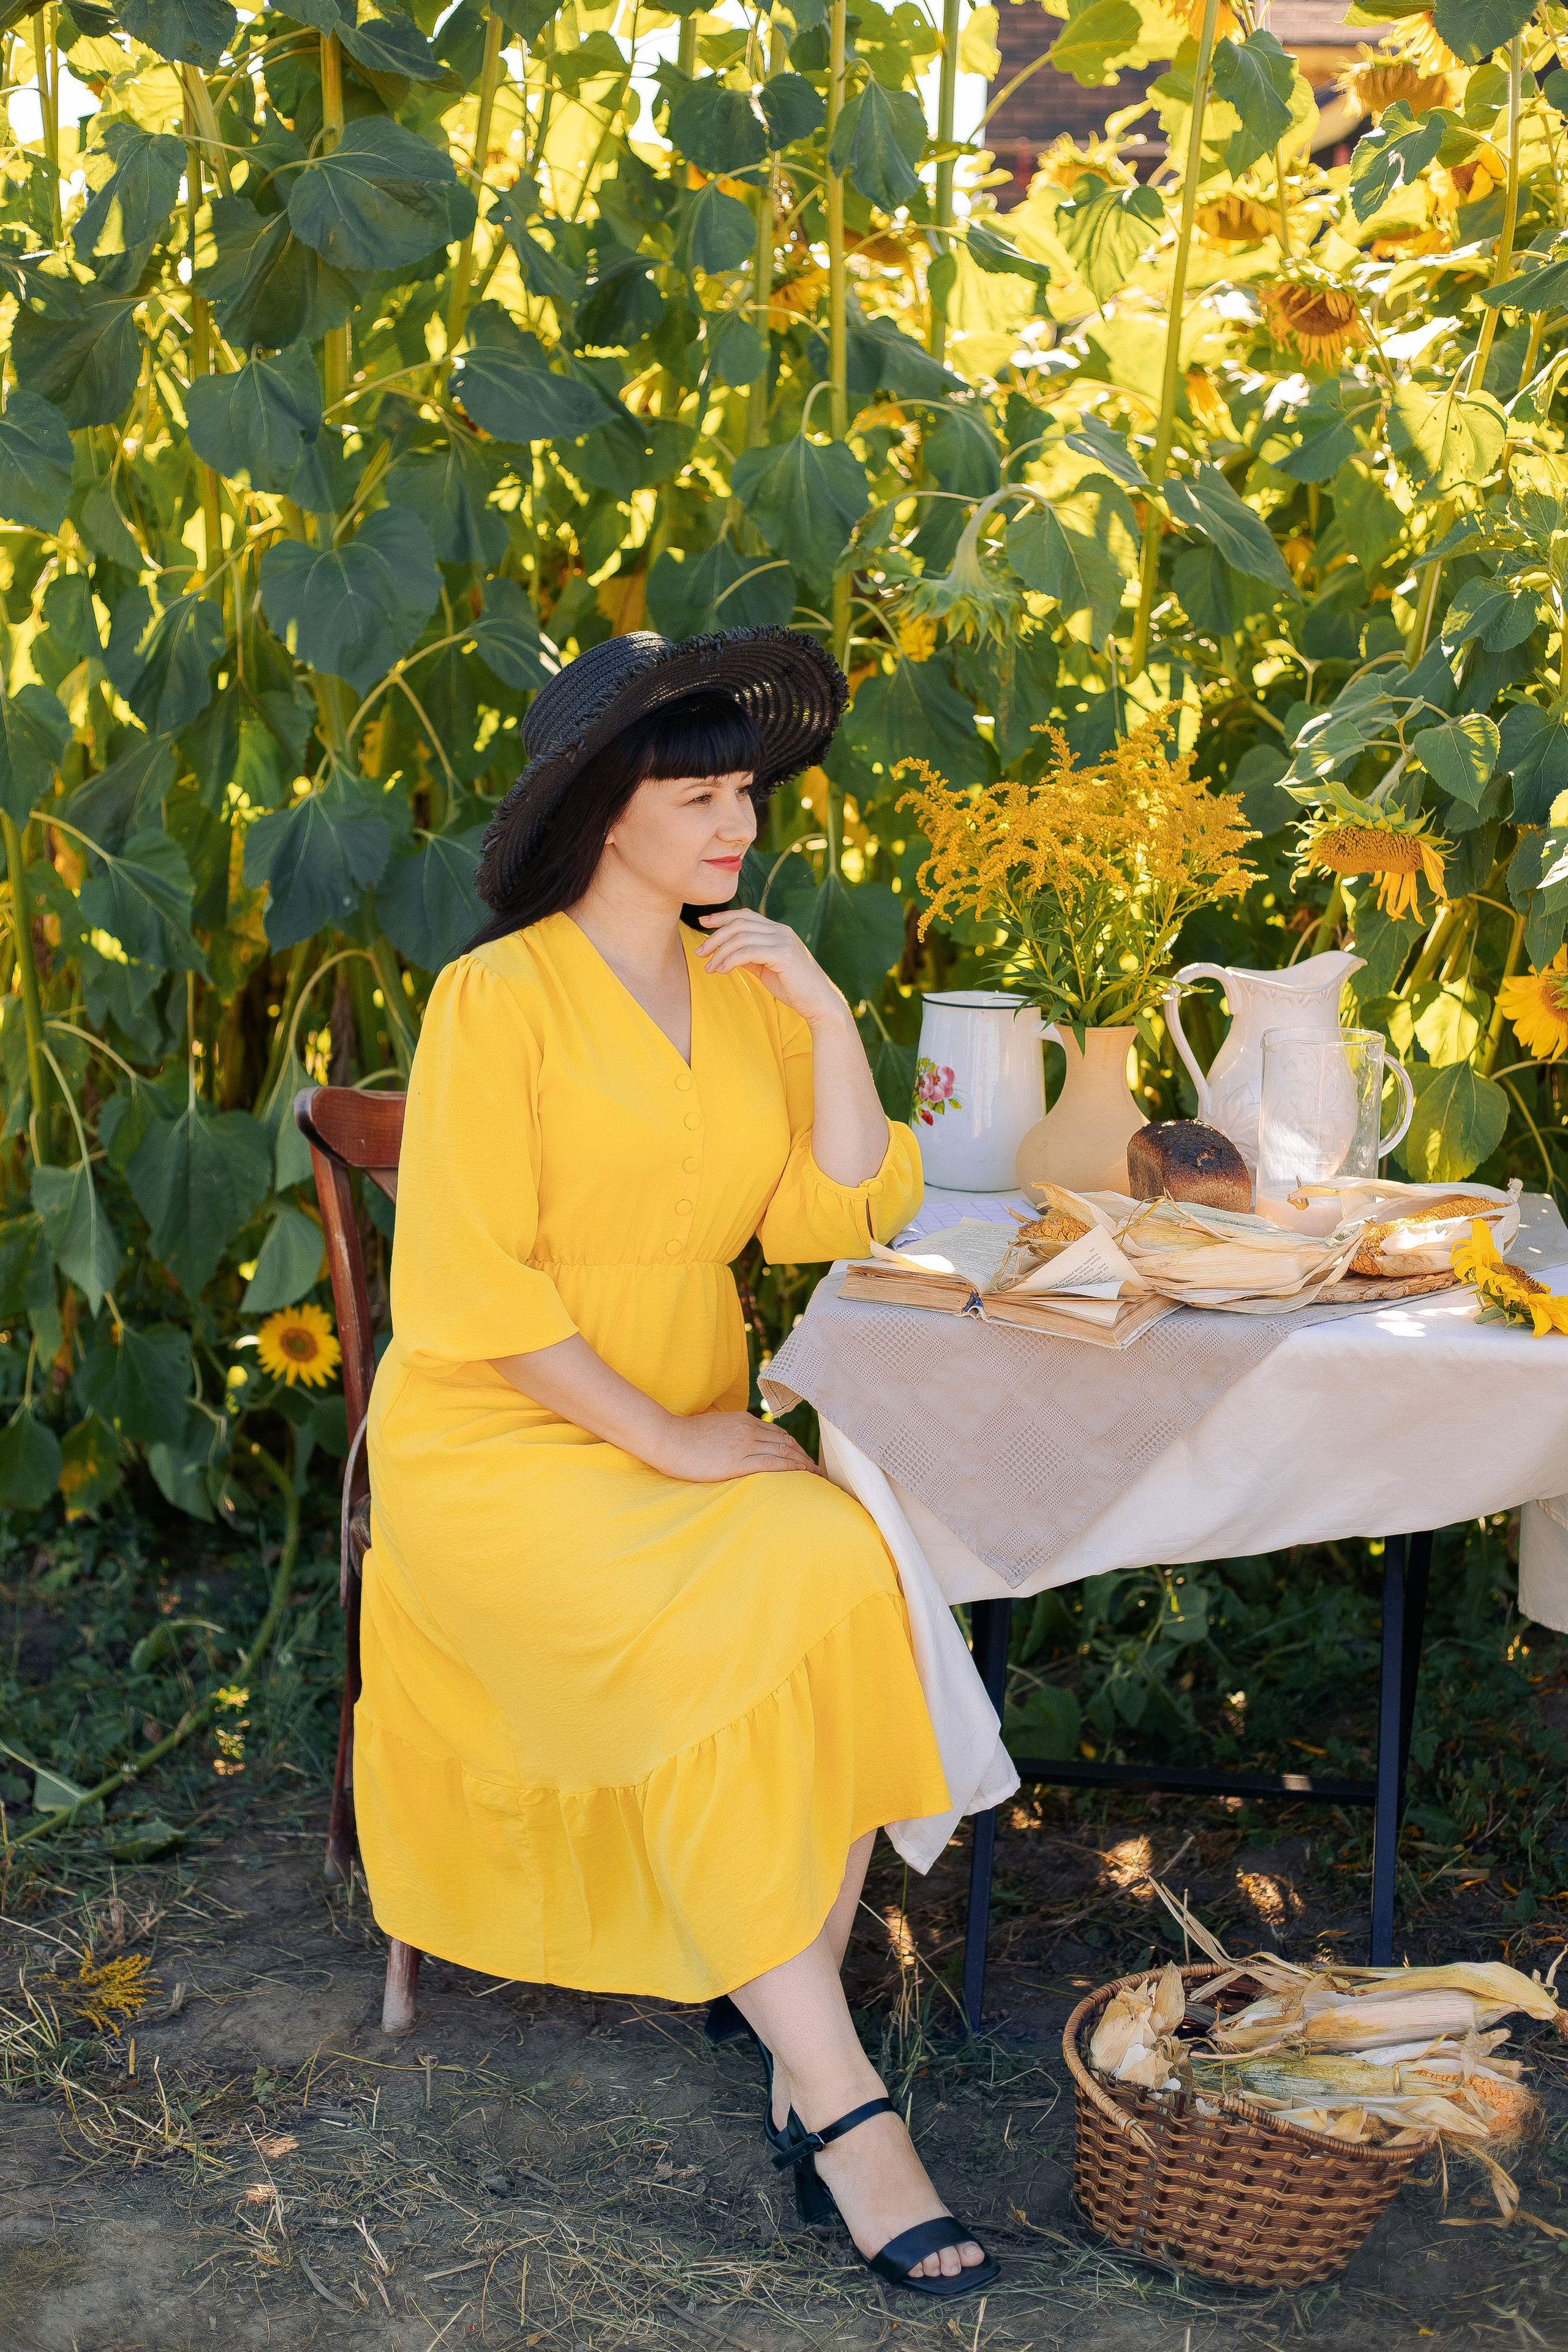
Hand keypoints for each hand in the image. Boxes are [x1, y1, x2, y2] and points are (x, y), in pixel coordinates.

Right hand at [648, 1407, 822, 1482]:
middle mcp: (748, 1429)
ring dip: (802, 1463)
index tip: (803, 1457)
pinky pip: (772, 1463)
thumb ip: (732, 1433)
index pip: (778, 1433)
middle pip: (786, 1441)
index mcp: (744, 1420)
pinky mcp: (737, 1460)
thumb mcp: (715, 1428)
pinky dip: (791, 1468)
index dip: (794, 1446)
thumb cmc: (685, 1437)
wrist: (667, 1439)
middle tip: (816, 1469)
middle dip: (804, 1455)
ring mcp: (744, 1444)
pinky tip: (801, 1475)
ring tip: (815, 1475)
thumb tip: (740, 1445)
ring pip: (783, 1451)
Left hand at [695, 908, 848, 1027]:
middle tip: (699, 952)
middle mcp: (781, 931)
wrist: (819, 1003)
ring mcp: (783, 941)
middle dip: (715, 937)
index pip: (745, 915)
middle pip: (739, 924)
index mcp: (778, 930)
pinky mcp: (783, 955)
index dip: (722, 916)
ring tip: (708, 967)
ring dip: (719, 952)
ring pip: (741, 938)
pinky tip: (721, 971)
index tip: (702, 922)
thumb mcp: (766, 968)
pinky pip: (748, 952)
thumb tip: (725, 954)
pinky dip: (731, 960)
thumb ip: (749, 957)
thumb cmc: (793, 987)